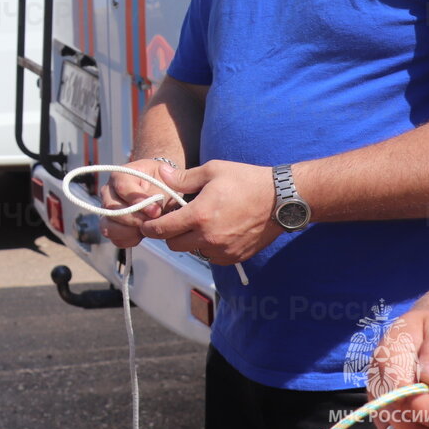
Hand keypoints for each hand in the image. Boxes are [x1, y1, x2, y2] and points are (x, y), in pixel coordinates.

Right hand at [98, 159, 173, 248]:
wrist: (162, 192)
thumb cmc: (163, 183)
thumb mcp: (165, 182)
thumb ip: (159, 194)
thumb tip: (153, 212)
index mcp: (120, 175)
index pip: (122, 188)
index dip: (138, 202)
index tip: (155, 211)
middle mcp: (108, 192)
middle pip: (112, 209)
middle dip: (135, 219)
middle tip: (152, 222)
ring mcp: (107, 210)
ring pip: (108, 226)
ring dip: (129, 231)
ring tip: (146, 229)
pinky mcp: (111, 226)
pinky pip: (115, 238)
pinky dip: (129, 239)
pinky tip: (141, 234)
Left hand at [138, 161, 279, 262]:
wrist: (281, 200)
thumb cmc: (246, 181)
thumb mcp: (213, 170)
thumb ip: (183, 178)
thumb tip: (162, 176)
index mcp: (199, 216)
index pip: (162, 230)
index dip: (150, 227)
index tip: (147, 223)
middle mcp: (209, 237)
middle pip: (173, 245)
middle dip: (169, 234)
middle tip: (175, 220)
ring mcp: (223, 250)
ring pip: (192, 252)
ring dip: (189, 241)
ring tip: (198, 223)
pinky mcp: (235, 257)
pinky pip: (211, 258)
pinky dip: (207, 247)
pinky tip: (214, 231)